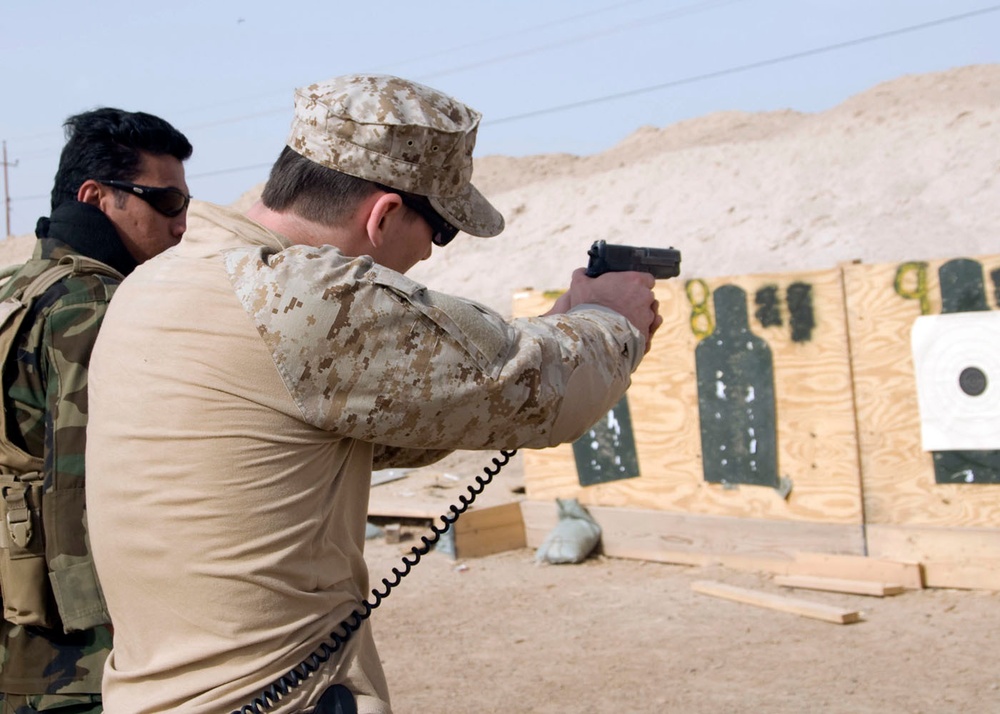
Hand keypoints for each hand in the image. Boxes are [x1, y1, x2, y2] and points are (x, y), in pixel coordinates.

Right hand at [544, 268, 661, 350]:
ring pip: (649, 315)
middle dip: (638, 301)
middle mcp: (646, 297)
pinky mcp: (646, 333)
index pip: (647, 279)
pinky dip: (641, 330)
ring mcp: (648, 316)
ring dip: (640, 316)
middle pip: (647, 297)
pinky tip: (631, 330)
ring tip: (625, 321)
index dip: (637, 285)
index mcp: (635, 280)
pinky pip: (649, 330)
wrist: (593, 333)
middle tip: (623, 306)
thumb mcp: (580, 285)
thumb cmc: (587, 306)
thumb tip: (583, 272)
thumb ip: (583, 275)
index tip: (628, 289)